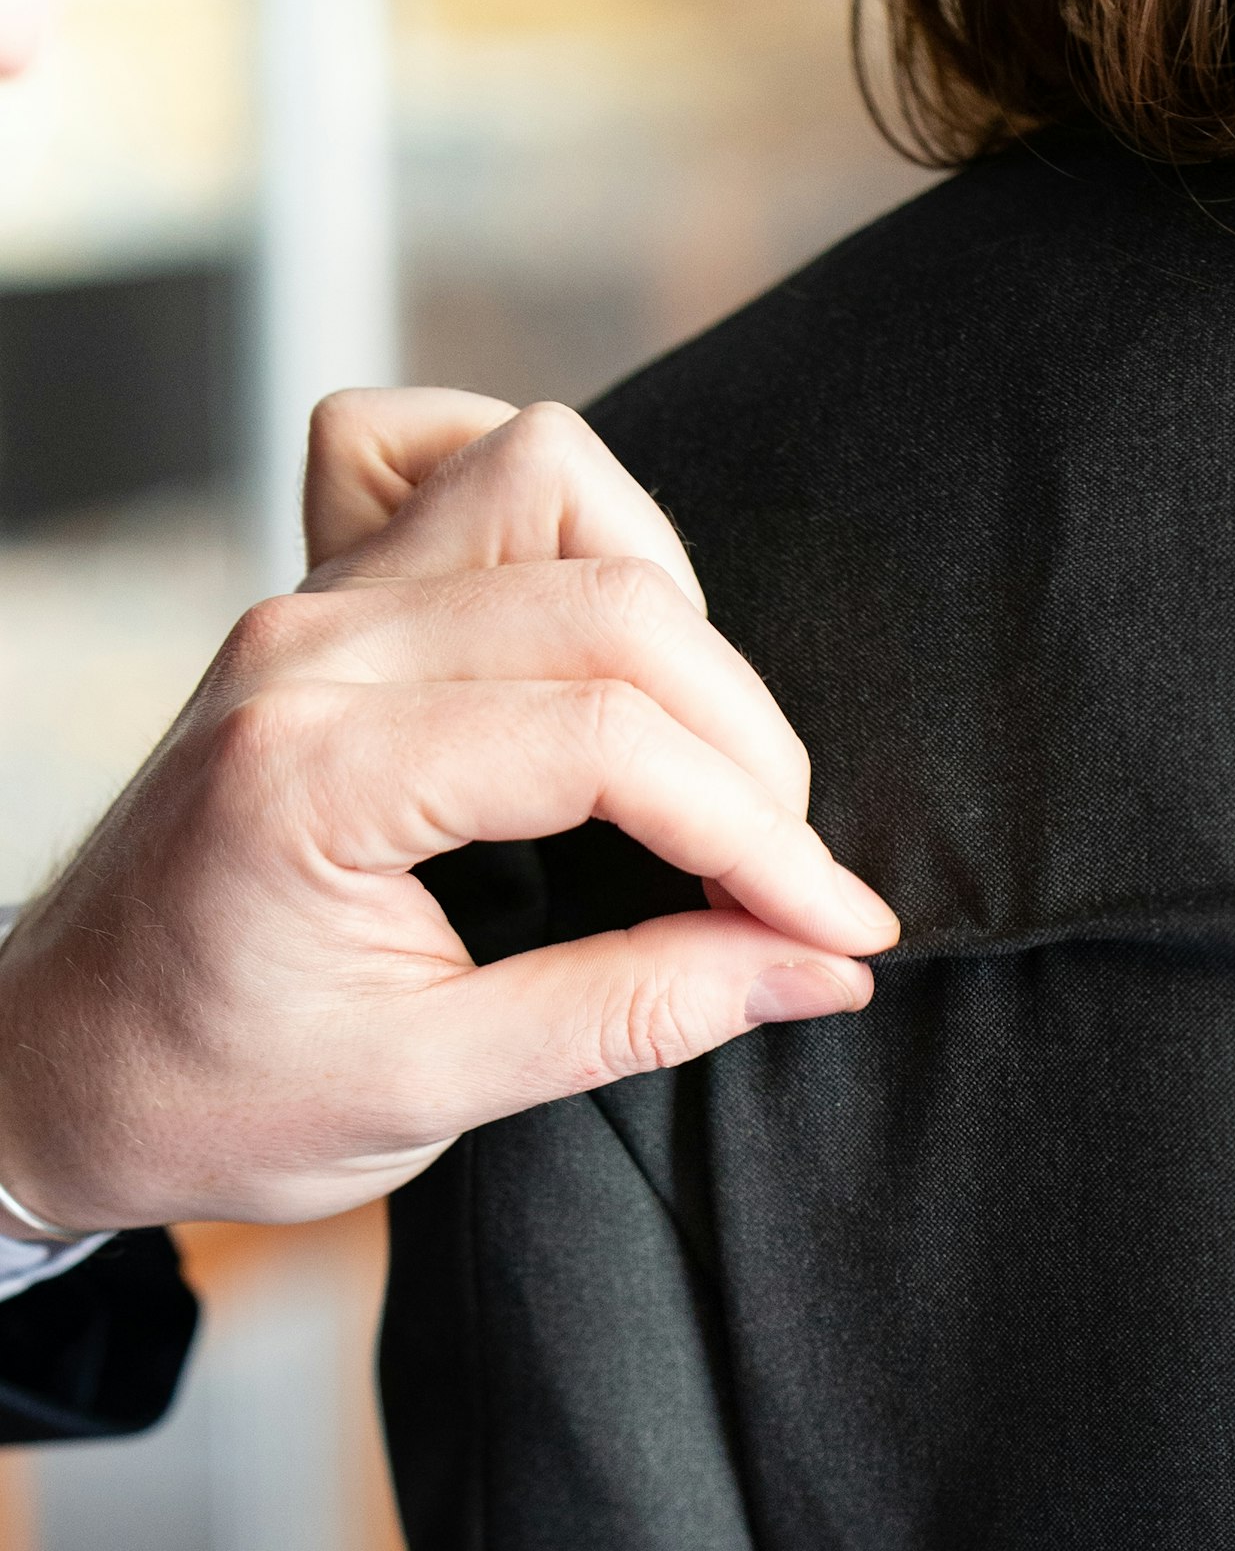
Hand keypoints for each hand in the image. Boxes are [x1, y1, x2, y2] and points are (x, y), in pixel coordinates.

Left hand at [0, 389, 896, 1235]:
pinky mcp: (318, 597)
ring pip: (546, 479)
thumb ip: (634, 1015)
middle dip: (744, 743)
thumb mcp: (430, 1090)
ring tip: (694, 761)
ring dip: (665, 609)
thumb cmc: (210, 1095)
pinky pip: (445, 455)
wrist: (50, 1068)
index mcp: (320, 775)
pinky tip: (581, 628)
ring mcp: (309, 604)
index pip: (607, 742)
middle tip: (782, 880)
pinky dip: (546, 512)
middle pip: (610, 602)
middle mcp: (311, 649)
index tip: (840, 928)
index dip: (760, 836)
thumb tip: (813, 966)